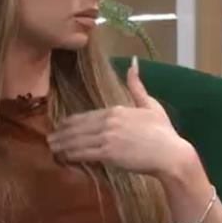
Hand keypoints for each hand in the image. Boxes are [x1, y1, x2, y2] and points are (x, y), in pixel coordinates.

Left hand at [47, 57, 197, 179]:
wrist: (172, 155)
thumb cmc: (164, 133)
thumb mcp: (151, 106)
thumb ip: (137, 87)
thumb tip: (132, 65)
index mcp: (115, 110)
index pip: (85, 116)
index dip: (70, 122)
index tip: (60, 126)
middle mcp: (108, 121)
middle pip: (77, 127)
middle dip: (61, 133)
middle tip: (49, 138)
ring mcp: (107, 137)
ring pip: (76, 140)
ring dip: (61, 144)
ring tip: (51, 148)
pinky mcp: (108, 153)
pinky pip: (83, 153)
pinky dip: (71, 154)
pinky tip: (63, 156)